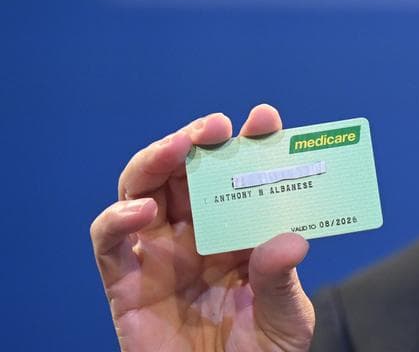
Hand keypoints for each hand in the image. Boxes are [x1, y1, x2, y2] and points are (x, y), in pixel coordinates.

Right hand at [91, 105, 314, 351]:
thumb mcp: (286, 319)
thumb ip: (283, 281)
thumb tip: (290, 241)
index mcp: (241, 233)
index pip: (242, 176)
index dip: (251, 144)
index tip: (264, 119)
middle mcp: (198, 236)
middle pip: (187, 172)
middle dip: (198, 141)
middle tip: (215, 126)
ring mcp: (159, 256)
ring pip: (143, 190)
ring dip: (156, 160)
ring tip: (179, 148)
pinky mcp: (126, 284)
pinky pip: (109, 243)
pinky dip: (117, 218)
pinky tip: (142, 210)